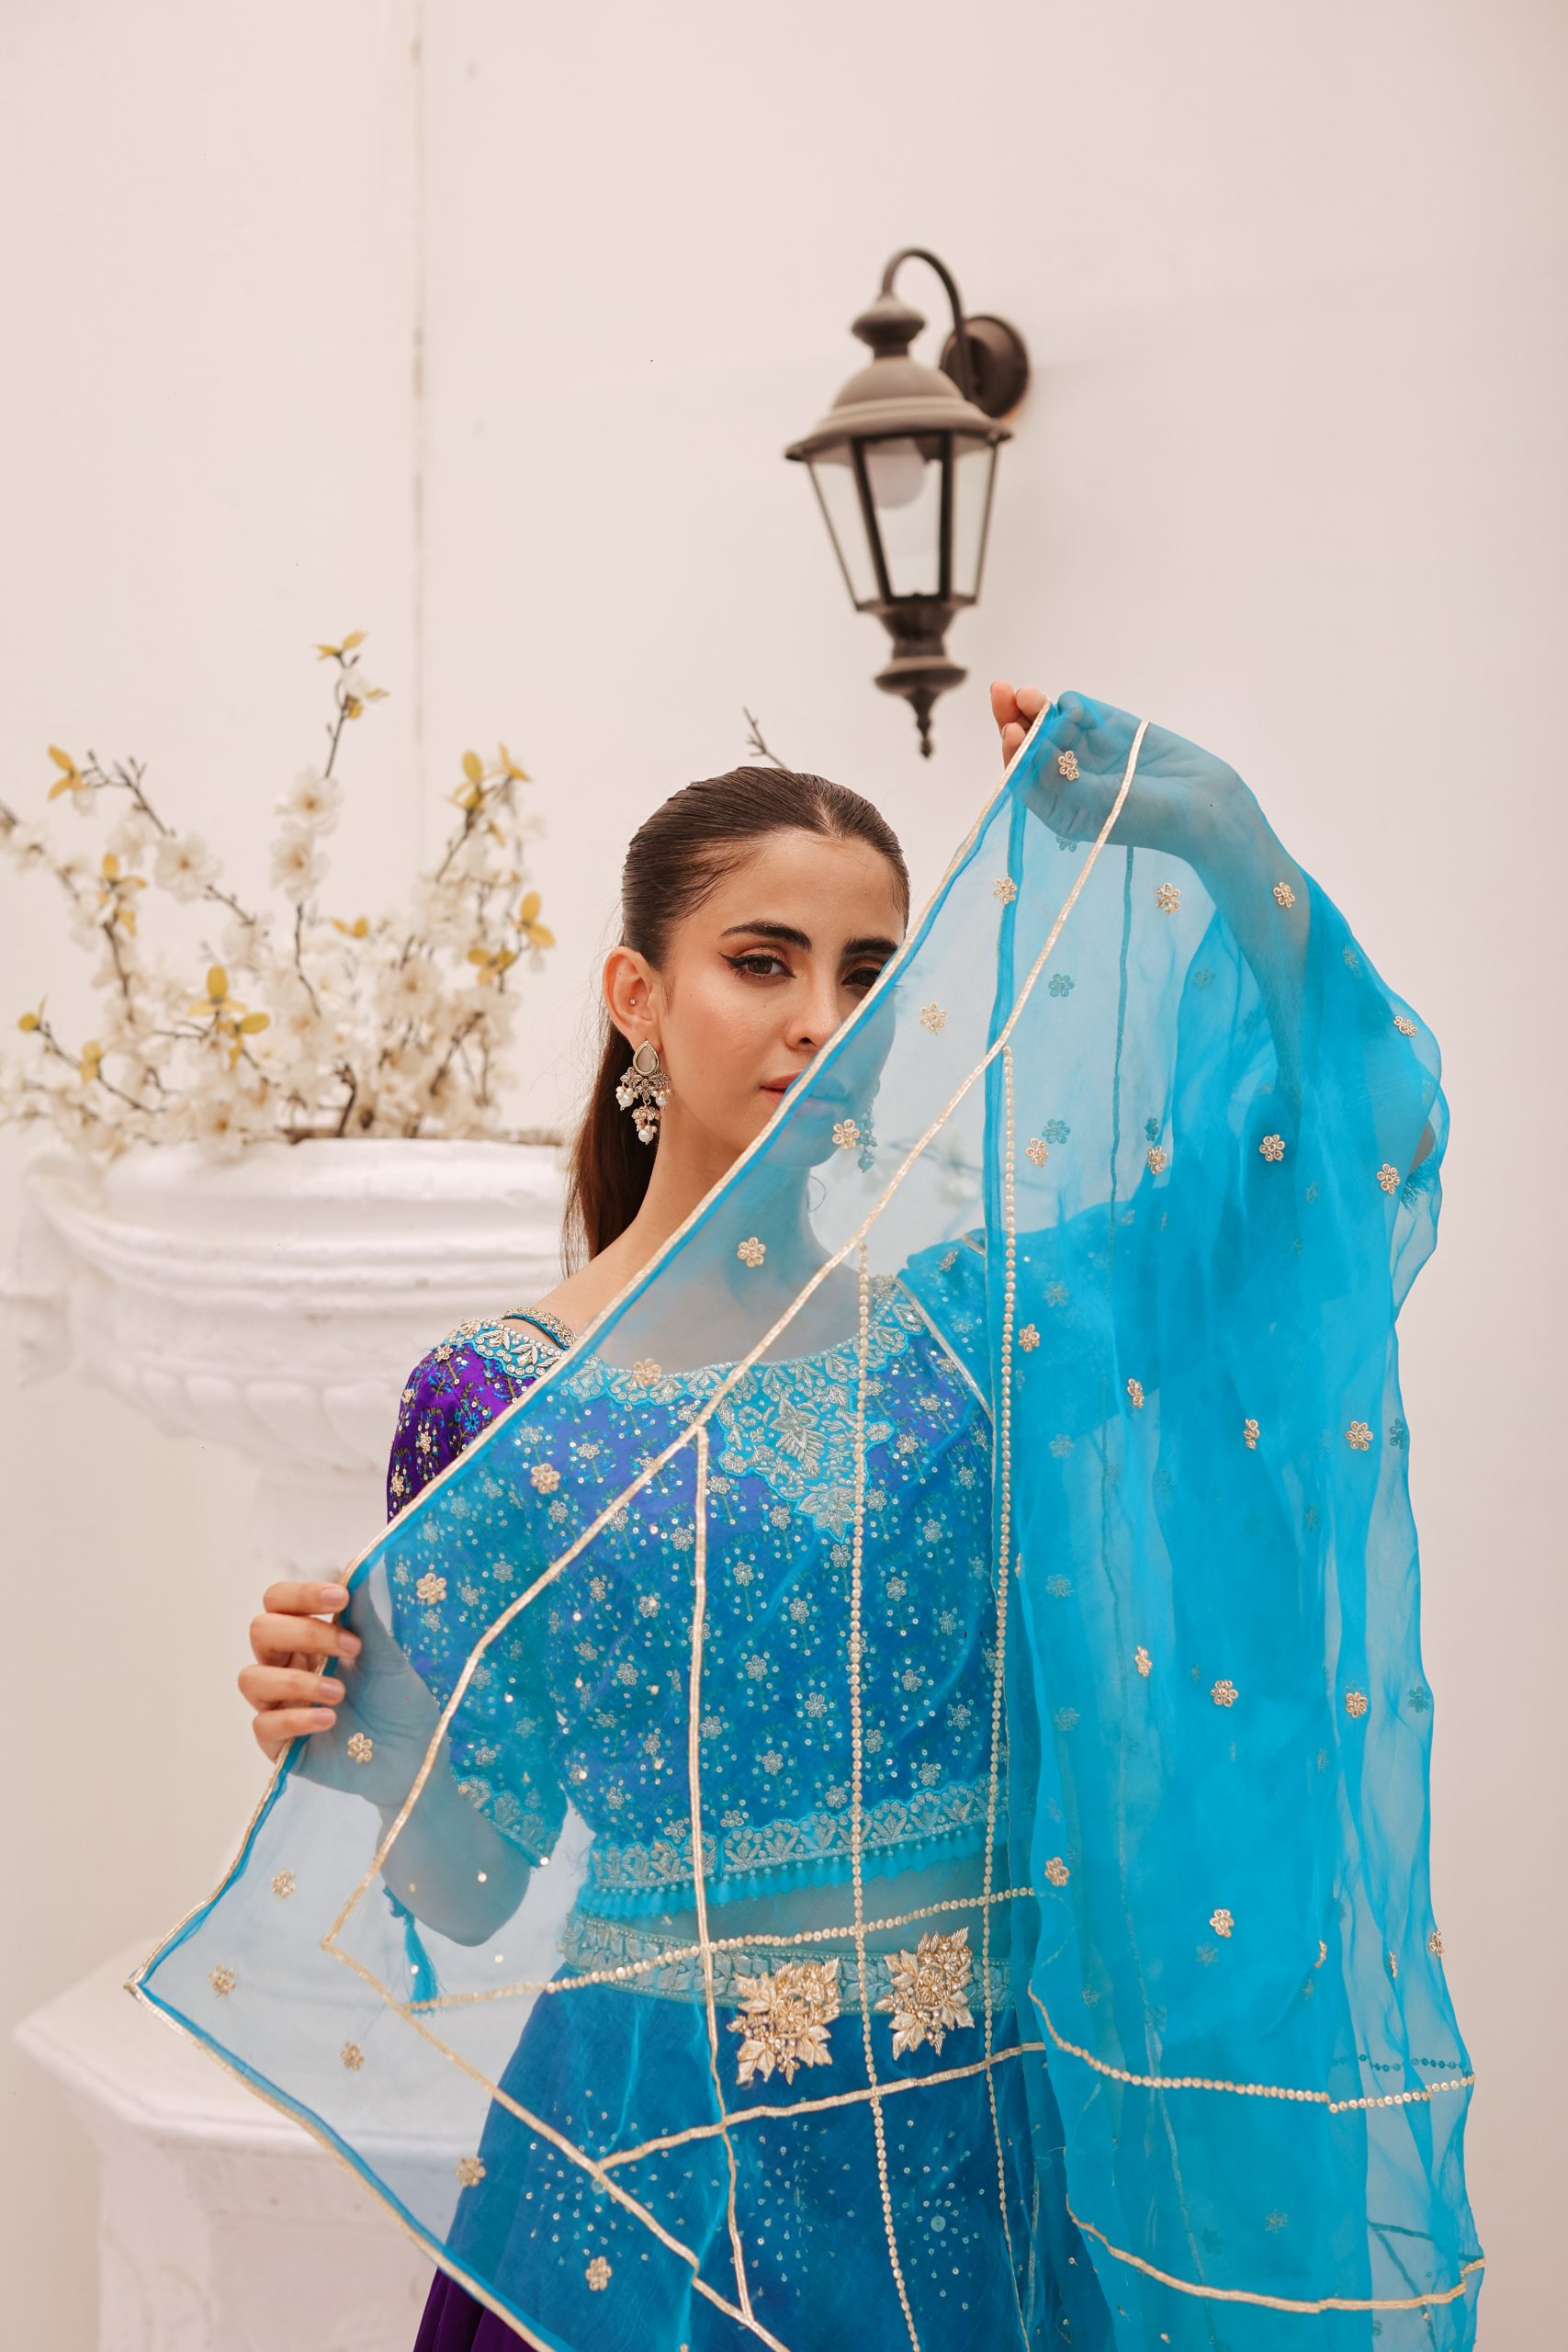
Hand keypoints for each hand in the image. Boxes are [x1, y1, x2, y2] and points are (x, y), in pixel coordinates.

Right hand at [241, 1578, 443, 1807]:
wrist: (413, 1756)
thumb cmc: (397, 1700)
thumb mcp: (387, 1656)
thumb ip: (365, 1617)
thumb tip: (356, 1567)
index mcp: (308, 1638)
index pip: (278, 1601)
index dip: (300, 1594)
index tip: (339, 1597)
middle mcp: (286, 1666)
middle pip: (260, 1631)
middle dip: (304, 1633)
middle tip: (350, 1648)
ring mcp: (278, 1705)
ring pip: (252, 1678)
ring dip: (296, 1680)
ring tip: (340, 1693)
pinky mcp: (279, 1744)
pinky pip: (263, 1724)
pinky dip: (295, 1718)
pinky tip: (328, 1720)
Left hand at [995, 680, 1247, 865]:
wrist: (1207, 803)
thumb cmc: (1154, 817)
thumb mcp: (1103, 807)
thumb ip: (1064, 781)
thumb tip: (1027, 752)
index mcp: (1059, 810)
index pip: (1022, 778)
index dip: (1013, 753)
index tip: (1011, 731)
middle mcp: (1068, 780)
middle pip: (1029, 746)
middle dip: (1014, 719)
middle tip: (1002, 691)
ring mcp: (1088, 753)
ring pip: (1051, 723)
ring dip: (1036, 707)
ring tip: (1027, 693)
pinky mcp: (1110, 730)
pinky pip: (1080, 712)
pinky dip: (1072, 704)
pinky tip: (1072, 704)